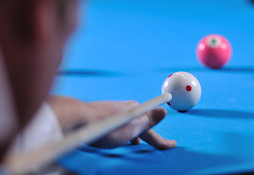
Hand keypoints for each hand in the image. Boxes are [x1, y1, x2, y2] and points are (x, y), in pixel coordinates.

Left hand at [47, 96, 175, 149]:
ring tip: (132, 143)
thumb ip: (148, 121)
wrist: (79, 118)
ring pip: (129, 124)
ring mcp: (116, 110)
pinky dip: (122, 131)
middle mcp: (128, 109)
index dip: (163, 141)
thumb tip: (164, 110)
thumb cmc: (107, 126)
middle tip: (153, 144)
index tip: (174, 145)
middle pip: (141, 124)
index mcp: (137, 113)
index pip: (154, 131)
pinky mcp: (105, 113)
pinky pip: (119, 123)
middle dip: (147, 134)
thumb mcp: (131, 128)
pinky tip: (115, 135)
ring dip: (133, 134)